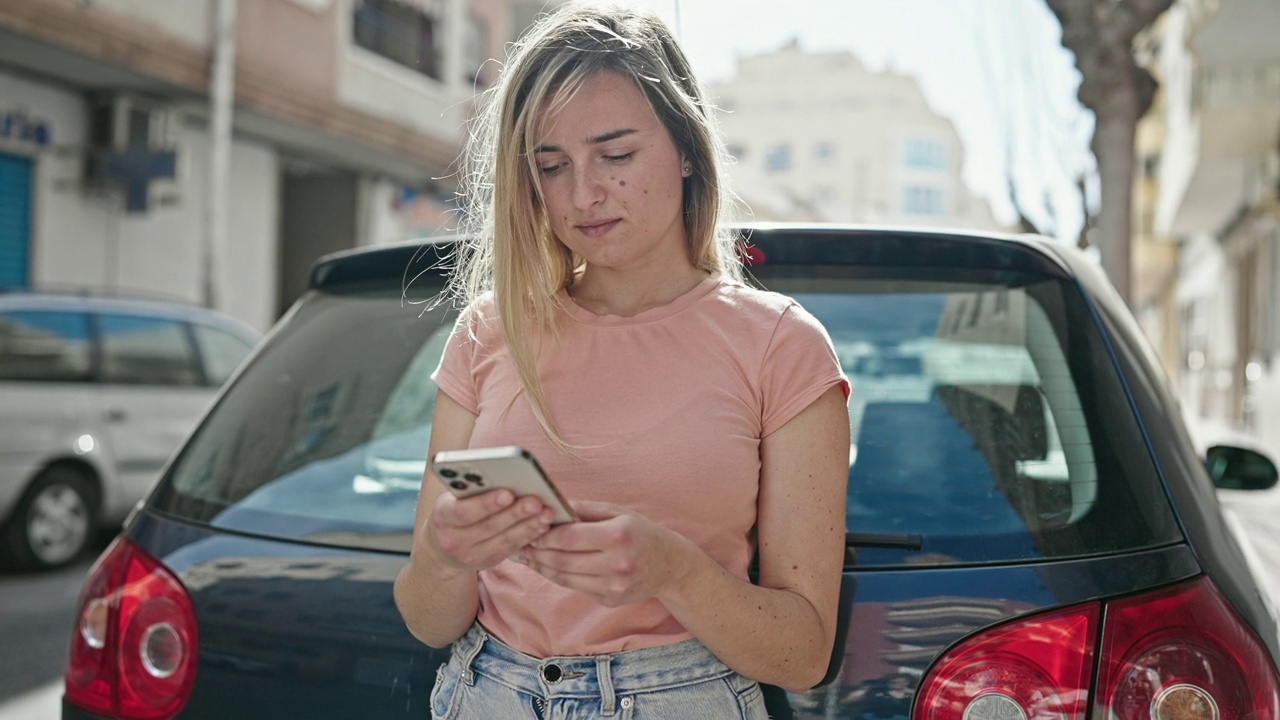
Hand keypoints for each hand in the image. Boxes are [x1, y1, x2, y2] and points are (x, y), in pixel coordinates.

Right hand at [424, 489, 554, 574]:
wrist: (443, 545)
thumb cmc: (455, 509)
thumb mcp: (454, 497)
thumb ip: (472, 488)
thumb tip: (507, 476)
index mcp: (442, 516)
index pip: (463, 512)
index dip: (486, 503)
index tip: (508, 493)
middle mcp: (453, 540)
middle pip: (488, 527)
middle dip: (515, 513)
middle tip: (536, 501)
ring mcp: (470, 555)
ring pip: (503, 540)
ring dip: (528, 525)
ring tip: (546, 512)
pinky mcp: (488, 562)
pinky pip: (511, 548)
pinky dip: (529, 535)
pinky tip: (543, 525)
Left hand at [518, 501, 696, 606]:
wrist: (671, 566)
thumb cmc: (641, 533)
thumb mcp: (617, 512)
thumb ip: (583, 509)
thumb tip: (550, 505)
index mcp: (618, 536)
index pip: (570, 538)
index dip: (545, 535)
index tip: (530, 529)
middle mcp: (617, 565)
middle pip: (563, 561)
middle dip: (538, 553)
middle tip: (522, 545)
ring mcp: (614, 587)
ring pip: (565, 579)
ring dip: (543, 568)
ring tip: (529, 557)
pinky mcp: (610, 600)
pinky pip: (576, 588)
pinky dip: (559, 577)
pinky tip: (548, 567)